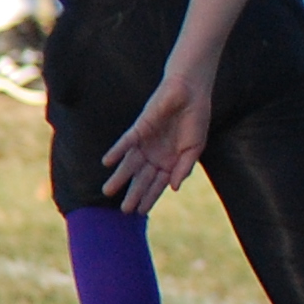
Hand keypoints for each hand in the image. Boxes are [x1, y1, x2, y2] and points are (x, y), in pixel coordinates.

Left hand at [102, 71, 211, 215]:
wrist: (191, 92)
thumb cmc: (196, 119)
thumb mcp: (195, 147)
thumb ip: (184, 167)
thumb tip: (173, 188)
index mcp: (170, 161)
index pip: (157, 184)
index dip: (150, 197)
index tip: (140, 211)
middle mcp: (156, 155)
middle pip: (142, 178)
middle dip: (134, 193)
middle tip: (124, 210)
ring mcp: (146, 142)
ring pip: (130, 164)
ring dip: (120, 177)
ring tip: (108, 191)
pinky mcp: (140, 128)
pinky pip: (126, 142)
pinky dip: (116, 152)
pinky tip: (107, 162)